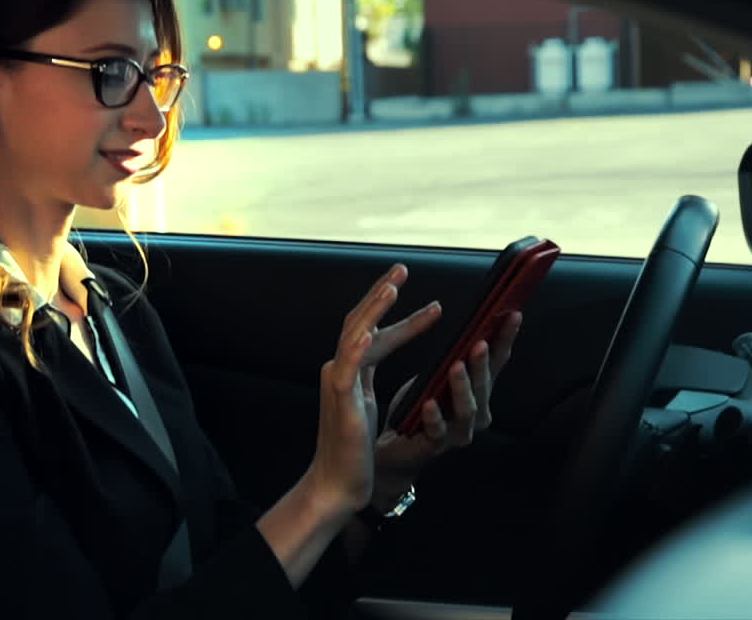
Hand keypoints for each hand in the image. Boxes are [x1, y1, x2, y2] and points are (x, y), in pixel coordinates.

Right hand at [309, 264, 439, 515]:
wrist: (337, 482)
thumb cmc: (353, 448)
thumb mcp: (363, 402)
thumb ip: (368, 375)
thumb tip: (378, 349)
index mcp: (349, 371)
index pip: (372, 329)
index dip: (392, 309)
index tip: (414, 290)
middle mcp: (339, 369)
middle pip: (359, 321)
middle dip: (382, 294)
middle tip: (403, 268)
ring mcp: (338, 383)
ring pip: (355, 336)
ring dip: (373, 310)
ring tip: (393, 287)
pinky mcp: (340, 400)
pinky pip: (349, 369)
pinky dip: (358, 349)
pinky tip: (371, 333)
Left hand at [370, 311, 521, 507]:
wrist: (397, 449)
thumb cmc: (418, 408)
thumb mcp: (437, 377)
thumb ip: (454, 358)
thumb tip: (470, 323)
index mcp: (479, 393)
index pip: (497, 362)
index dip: (505, 339)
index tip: (513, 314)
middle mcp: (476, 414)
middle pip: (485, 385)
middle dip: (483, 363)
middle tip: (480, 342)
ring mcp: (458, 432)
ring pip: (467, 409)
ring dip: (462, 387)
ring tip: (456, 367)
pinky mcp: (436, 446)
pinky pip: (437, 431)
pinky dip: (434, 416)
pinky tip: (428, 403)